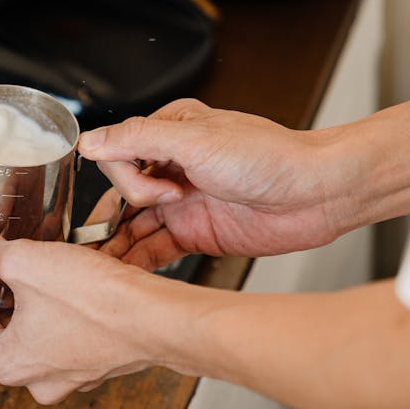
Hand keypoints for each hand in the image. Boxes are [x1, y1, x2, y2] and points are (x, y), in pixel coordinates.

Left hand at [0, 223, 179, 403]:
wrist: (158, 318)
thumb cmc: (96, 301)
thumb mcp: (25, 262)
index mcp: (9, 364)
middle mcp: (39, 380)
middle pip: (2, 330)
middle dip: (1, 295)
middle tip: (2, 265)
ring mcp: (72, 376)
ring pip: (38, 332)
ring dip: (35, 302)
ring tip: (40, 270)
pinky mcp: (99, 363)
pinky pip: (69, 334)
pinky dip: (65, 312)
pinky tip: (73, 285)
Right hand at [80, 99, 348, 267]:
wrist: (319, 193)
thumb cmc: (271, 156)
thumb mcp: (196, 139)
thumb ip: (138, 139)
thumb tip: (90, 141)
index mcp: (169, 132)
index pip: (119, 155)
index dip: (131, 180)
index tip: (163, 191)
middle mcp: (172, 166)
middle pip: (121, 193)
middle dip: (113, 218)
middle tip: (109, 241)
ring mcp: (184, 202)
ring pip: (134, 225)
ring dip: (117, 246)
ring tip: (99, 270)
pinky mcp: (197, 234)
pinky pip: (155, 250)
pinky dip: (138, 262)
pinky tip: (124, 276)